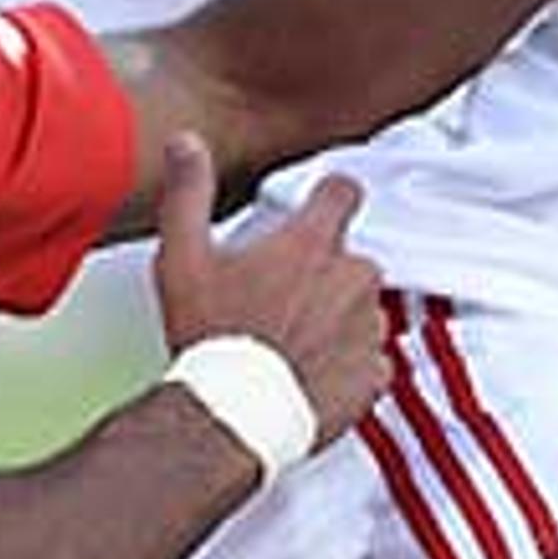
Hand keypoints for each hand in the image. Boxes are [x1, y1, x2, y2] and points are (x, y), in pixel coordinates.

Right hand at [147, 133, 386, 443]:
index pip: (343, 192)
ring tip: (290, 342)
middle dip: (324, 274)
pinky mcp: (374, 375)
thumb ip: (189, 192)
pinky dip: (348, 367)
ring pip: (362, 311)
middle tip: (281, 298)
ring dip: (337, 320)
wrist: (233, 414)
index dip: (331, 196)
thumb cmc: (211, 338)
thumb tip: (186, 144)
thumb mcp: (183, 255)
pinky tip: (311, 374)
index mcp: (311, 244)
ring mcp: (368, 328)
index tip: (321, 206)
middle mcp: (351, 279)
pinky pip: (371, 362)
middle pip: (351, 260)